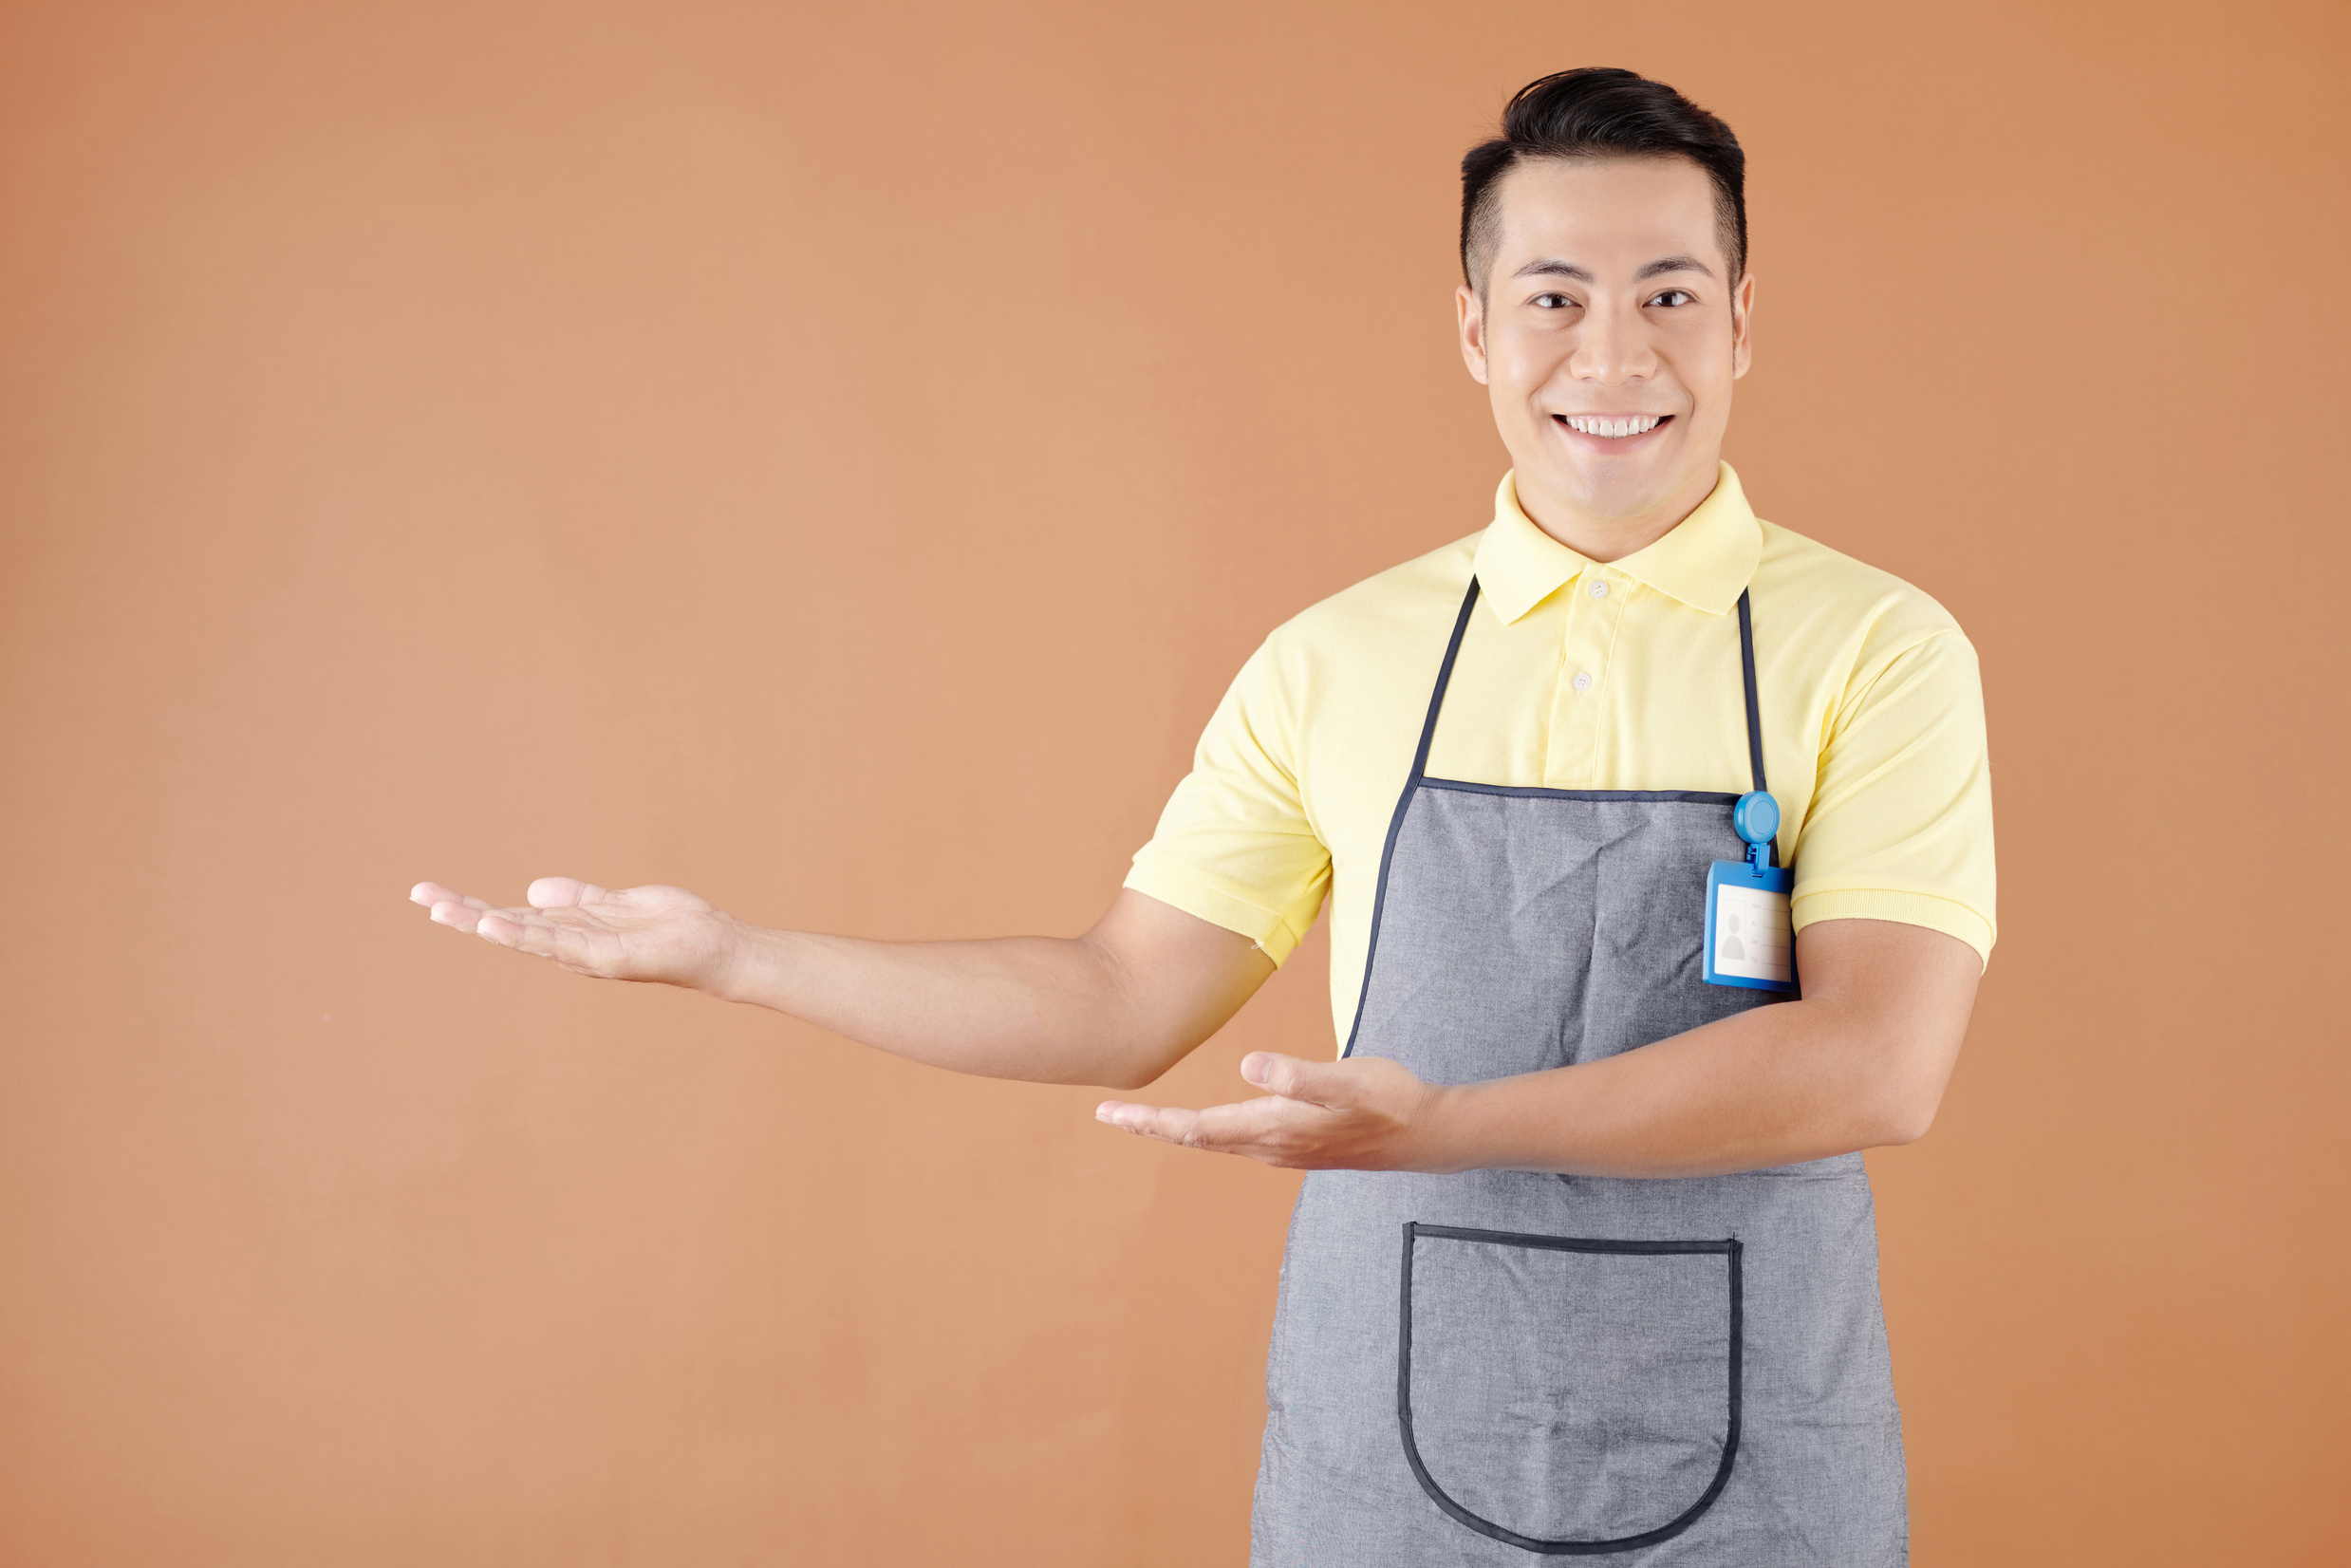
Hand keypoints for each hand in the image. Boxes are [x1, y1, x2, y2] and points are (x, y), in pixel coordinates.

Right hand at [409, 878, 740, 990]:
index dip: (471, 906)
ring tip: (446, 911)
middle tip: (420, 896)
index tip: (429, 892)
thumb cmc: (669, 927)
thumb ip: (577, 898)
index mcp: (568, 931)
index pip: (511, 917)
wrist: (714, 946)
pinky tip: (498, 924)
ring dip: (485, 924)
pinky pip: (562, 942)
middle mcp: (571, 947)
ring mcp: (587, 953)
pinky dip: (527, 935)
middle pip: (508, 927)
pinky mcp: (608, 956)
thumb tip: (533, 890)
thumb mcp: (613, 904)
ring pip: (526, 936)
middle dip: (464, 913)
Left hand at [1094, 1052, 1461, 1171]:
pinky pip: (1238, 1140)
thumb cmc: (1390, 1101)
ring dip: (1178, 1131)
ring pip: (1216, 1142)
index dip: (1150, 1123)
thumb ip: (1299, 1075)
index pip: (1195, 1130)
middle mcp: (1270, 1146)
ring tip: (1143, 1119)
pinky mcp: (1298, 1144)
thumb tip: (1249, 1065)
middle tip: (1107, 1115)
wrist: (1429, 1135)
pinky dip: (1208, 1132)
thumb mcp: (1347, 1080)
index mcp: (1272, 1129)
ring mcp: (1284, 1150)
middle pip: (1196, 1139)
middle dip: (1151, 1127)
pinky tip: (1205, 1126)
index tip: (1109, 1114)